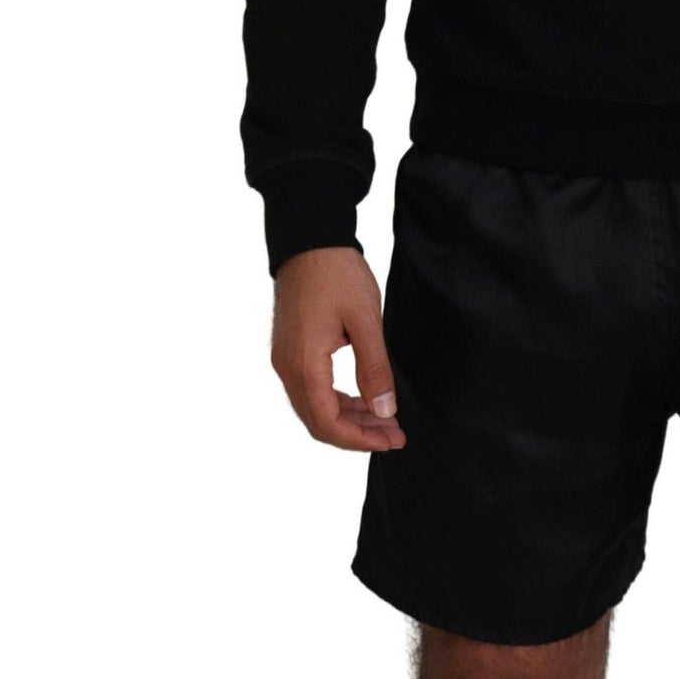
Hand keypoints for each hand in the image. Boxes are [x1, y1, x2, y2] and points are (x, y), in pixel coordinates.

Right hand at [270, 246, 406, 451]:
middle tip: (394, 434)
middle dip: (357, 434)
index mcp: (304, 363)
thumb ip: (374, 367)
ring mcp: (285, 359)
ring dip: (348, 418)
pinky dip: (336, 400)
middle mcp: (287, 368)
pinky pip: (310, 389)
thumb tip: (383, 410)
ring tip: (384, 419)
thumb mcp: (365, 319)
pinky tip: (362, 397)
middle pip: (318, 421)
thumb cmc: (337, 274)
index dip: (360, 439)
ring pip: (314, 407)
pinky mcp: (290, 349)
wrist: (309, 239)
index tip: (392, 440)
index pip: (327, 422)